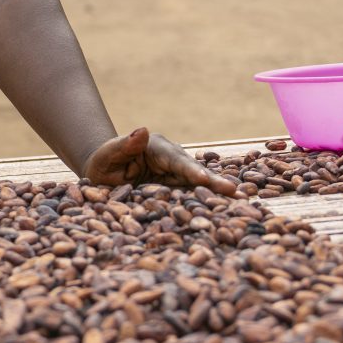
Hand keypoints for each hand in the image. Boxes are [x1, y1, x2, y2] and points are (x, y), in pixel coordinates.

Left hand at [84, 127, 237, 194]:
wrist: (102, 174)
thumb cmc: (103, 162)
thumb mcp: (107, 154)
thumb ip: (124, 145)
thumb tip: (143, 130)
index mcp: (157, 149)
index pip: (176, 161)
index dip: (190, 170)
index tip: (203, 179)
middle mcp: (172, 161)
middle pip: (194, 172)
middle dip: (214, 182)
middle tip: (235, 192)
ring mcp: (176, 176)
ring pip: (198, 185)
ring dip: (217, 194)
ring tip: (240, 202)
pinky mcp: (177, 189)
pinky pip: (193, 197)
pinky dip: (208, 203)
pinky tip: (225, 213)